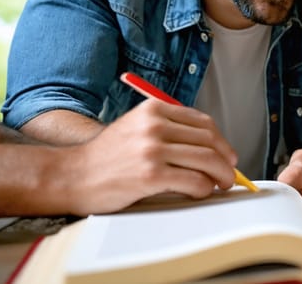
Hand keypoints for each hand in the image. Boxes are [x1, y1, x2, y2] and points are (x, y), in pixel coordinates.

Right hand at [63, 99, 239, 214]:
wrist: (72, 175)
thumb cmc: (106, 156)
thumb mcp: (137, 127)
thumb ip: (169, 130)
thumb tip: (209, 147)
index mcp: (154, 109)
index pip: (202, 122)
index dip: (221, 140)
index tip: (227, 154)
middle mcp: (155, 125)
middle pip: (208, 140)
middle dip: (225, 159)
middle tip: (229, 172)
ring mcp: (152, 149)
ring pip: (206, 159)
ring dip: (221, 174)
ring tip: (221, 183)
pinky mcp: (151, 174)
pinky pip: (193, 181)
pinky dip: (204, 188)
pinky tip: (202, 191)